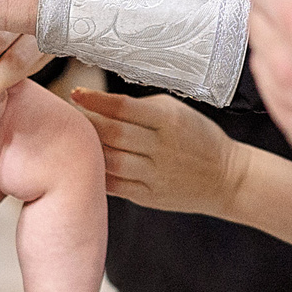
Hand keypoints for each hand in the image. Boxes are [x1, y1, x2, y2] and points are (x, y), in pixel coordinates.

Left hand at [73, 88, 241, 214]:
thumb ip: (142, 107)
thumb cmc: (198, 138)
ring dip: (88, 149)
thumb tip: (100, 104)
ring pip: (109, 161)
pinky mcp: (149, 197)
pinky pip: (114, 185)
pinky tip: (87, 163)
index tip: (76, 93)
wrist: (225, 178)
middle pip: (112, 134)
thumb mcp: (177, 112)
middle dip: (86, 123)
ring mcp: (154, 175)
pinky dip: (97, 173)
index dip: (95, 100)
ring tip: (74, 139)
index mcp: (169, 120)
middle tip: (66, 115)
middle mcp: (161, 148)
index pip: (123, 107)